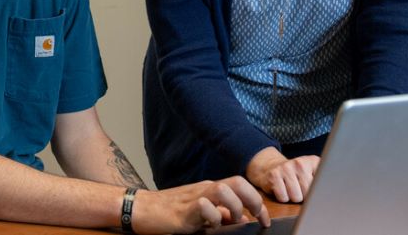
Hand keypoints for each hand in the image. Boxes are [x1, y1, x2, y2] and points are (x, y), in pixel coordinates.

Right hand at [129, 176, 268, 233]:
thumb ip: (220, 214)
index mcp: (210, 189)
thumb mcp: (201, 213)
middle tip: (257, 218)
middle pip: (238, 182)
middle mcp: (205, 189)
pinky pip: (205, 206)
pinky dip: (213, 217)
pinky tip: (209, 226)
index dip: (258, 202)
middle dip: (253, 201)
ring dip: (233, 207)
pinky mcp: (184, 209)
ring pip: (225, 189)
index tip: (265, 219)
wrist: (141, 209)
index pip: (241, 186)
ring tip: (229, 221)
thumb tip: (242, 220)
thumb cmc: (169, 212)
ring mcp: (195, 197)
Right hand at [247, 147, 319, 202]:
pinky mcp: (274, 175)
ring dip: (292, 198)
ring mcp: (286, 167)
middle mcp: (300, 162)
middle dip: (304, 196)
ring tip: (290, 189)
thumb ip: (323, 181)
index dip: (318, 192)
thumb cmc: (295, 175)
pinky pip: (283, 197)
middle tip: (299, 188)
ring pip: (296, 197)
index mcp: (313, 161)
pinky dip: (282, 197)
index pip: (322, 184)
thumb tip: (330, 193)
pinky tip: (282, 189)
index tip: (316, 191)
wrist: (271, 167)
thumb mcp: (312, 173)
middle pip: (308, 193)